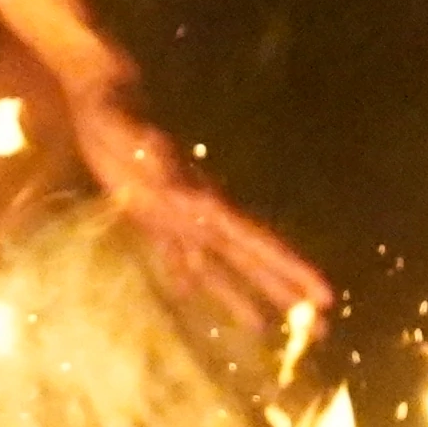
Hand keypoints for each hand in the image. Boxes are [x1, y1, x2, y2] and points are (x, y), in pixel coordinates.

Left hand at [59, 78, 334, 332]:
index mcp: (203, 200)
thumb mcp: (128, 127)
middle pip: (250, 261)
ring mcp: (177, 216)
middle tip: (322, 328)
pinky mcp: (150, 216)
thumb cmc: (114, 110)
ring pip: (218, 267)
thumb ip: (148, 146)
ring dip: (242, 298)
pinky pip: (175, 257)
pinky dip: (186, 279)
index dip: (290, 268)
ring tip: (267, 330)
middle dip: (284, 293)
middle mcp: (200, 213)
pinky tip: (189, 296)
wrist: (105, 96)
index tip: (323, 296)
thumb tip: (167, 160)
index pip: (256, 242)